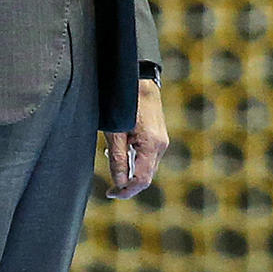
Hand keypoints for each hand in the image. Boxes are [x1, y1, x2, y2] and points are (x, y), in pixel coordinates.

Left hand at [105, 78, 167, 199]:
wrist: (140, 78)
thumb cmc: (124, 103)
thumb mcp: (115, 132)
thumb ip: (118, 158)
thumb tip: (119, 182)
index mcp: (151, 145)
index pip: (142, 180)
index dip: (126, 191)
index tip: (111, 193)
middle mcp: (161, 145)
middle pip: (146, 176)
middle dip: (128, 183)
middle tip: (110, 185)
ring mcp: (162, 140)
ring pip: (147, 166)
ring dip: (131, 170)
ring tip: (113, 158)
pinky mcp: (160, 135)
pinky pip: (149, 156)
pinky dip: (136, 159)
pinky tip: (122, 149)